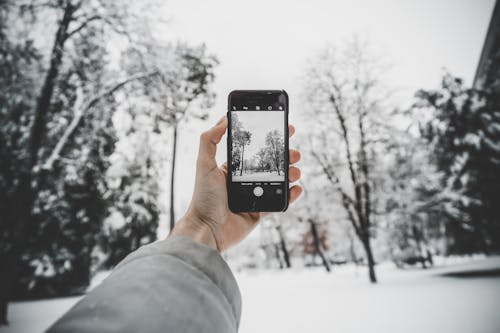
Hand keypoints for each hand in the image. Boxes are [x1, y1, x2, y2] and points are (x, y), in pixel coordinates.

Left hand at [171, 116, 301, 251]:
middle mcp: (245, 181)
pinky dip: (291, 195)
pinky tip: (296, 188)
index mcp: (233, 168)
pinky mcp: (260, 212)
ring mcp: (254, 196)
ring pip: (279, 182)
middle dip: (286, 156)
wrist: (207, 229)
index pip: (255, 150)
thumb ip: (209, 139)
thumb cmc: (203, 197)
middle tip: (295, 152)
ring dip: (291, 174)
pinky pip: (279, 202)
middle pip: (271, 164)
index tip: (285, 130)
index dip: (270, 140)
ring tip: (295, 171)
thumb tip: (223, 118)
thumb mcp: (204, 163)